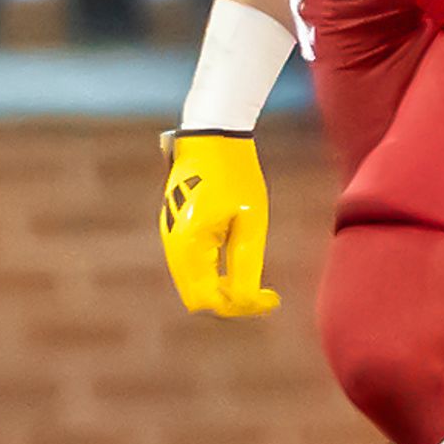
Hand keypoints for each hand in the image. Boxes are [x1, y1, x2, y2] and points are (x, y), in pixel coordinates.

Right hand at [158, 130, 276, 316]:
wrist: (212, 137)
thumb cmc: (237, 176)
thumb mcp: (250, 220)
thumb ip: (245, 262)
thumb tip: (246, 300)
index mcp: (188, 243)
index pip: (207, 298)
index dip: (240, 306)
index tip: (272, 299)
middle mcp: (172, 244)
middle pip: (196, 296)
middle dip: (230, 302)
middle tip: (268, 296)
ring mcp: (170, 236)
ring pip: (192, 283)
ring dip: (222, 290)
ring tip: (258, 286)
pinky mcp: (176, 230)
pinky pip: (191, 266)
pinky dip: (213, 275)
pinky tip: (237, 267)